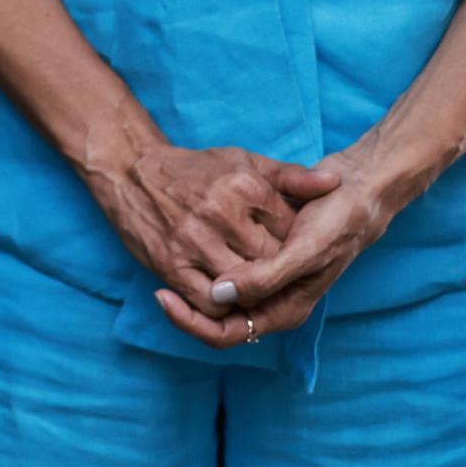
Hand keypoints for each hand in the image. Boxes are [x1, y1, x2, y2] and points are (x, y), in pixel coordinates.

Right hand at [83, 129, 328, 312]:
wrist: (131, 170)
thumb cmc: (195, 169)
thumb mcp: (245, 161)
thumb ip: (291, 176)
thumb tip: (334, 182)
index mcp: (244, 186)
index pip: (289, 230)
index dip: (295, 244)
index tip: (291, 247)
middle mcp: (220, 213)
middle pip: (268, 261)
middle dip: (276, 272)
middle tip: (278, 274)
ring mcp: (193, 241)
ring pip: (241, 287)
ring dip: (251, 293)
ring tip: (255, 287)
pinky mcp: (170, 263)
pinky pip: (207, 302)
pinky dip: (222, 305)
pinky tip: (226, 294)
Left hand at [172, 139, 411, 345]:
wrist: (359, 190)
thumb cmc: (339, 221)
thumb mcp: (305, 250)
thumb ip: (266, 278)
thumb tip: (220, 296)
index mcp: (284, 310)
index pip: (224, 335)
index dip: (190, 321)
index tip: (162, 294)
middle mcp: (274, 302)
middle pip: (216, 319)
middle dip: (187, 302)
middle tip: (156, 276)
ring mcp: (267, 282)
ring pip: (217, 294)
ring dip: (191, 281)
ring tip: (165, 254)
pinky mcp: (262, 258)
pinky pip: (224, 269)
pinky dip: (205, 260)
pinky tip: (186, 241)